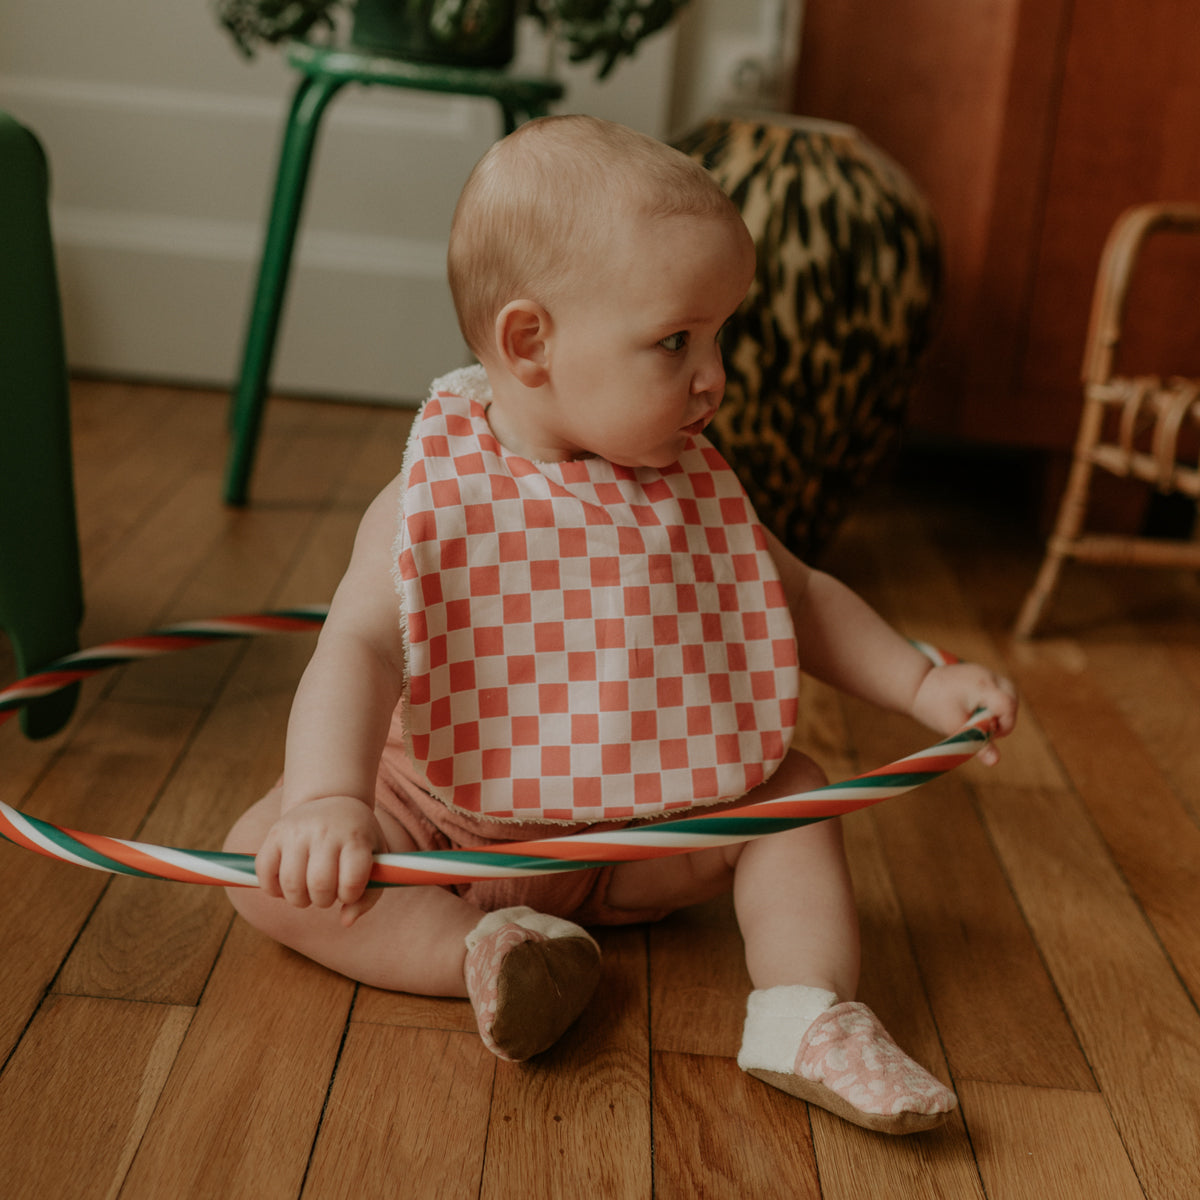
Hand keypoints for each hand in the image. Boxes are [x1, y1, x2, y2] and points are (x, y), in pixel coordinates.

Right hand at [256, 795, 384, 926]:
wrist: (333, 799)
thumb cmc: (357, 839)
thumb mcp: (374, 858)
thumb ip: (368, 895)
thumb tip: (346, 921)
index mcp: (356, 837)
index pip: (352, 881)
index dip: (349, 896)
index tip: (349, 891)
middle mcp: (326, 831)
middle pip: (319, 885)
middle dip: (323, 900)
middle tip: (326, 894)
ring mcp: (298, 830)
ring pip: (291, 883)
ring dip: (299, 900)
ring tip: (307, 892)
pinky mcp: (275, 832)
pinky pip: (264, 871)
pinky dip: (272, 889)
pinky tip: (285, 886)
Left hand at [911, 662, 1018, 766]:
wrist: (916, 685)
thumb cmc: (934, 706)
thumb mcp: (953, 727)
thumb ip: (976, 742)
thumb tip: (995, 761)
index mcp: (982, 685)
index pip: (1008, 705)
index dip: (1004, 725)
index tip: (988, 734)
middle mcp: (989, 675)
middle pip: (1012, 701)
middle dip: (1003, 720)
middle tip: (982, 727)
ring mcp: (987, 672)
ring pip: (1008, 697)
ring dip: (998, 713)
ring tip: (976, 719)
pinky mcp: (984, 676)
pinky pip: (998, 693)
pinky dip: (991, 706)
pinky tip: (973, 710)